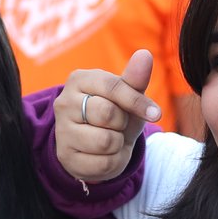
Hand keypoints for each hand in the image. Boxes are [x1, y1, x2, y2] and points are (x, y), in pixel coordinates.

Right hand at [56, 50, 160, 183]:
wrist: (97, 147)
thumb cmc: (115, 114)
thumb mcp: (127, 96)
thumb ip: (135, 78)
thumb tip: (144, 54)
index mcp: (79, 80)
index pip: (113, 86)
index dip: (137, 101)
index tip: (156, 113)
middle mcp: (64, 102)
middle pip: (108, 114)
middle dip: (122, 122)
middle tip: (117, 124)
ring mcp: (61, 131)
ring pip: (105, 141)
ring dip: (118, 144)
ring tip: (111, 139)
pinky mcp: (65, 156)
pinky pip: (102, 163)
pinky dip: (113, 162)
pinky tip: (105, 155)